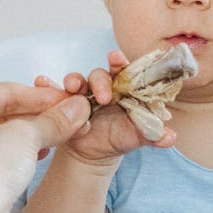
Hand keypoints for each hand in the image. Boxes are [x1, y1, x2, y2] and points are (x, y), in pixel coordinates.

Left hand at [0, 82, 91, 212]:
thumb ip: (52, 120)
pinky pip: (6, 158)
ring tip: (63, 131)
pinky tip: (45, 152)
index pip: (4, 93)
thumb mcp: (23, 137)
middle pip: (5, 114)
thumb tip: (71, 110)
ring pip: (7, 137)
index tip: (65, 100)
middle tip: (68, 115)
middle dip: (41, 115)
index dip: (40, 95)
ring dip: (37, 134)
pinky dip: (27, 153)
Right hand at [34, 50, 175, 164]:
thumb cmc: (120, 138)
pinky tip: (42, 82)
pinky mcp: (64, 102)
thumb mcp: (138, 137)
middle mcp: (102, 86)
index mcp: (124, 88)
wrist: (95, 153)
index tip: (117, 58)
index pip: (124, 69)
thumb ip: (154, 135)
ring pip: (76, 80)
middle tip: (104, 95)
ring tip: (71, 87)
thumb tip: (170, 138)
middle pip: (100, 74)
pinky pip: (54, 91)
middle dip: (100, 80)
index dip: (120, 61)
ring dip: (73, 80)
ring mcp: (82, 93)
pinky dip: (47, 85)